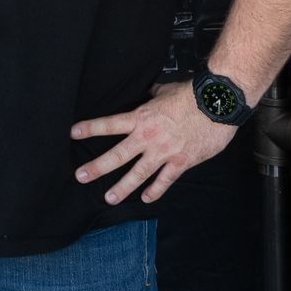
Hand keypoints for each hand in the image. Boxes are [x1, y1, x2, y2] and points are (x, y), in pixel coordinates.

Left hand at [71, 81, 237, 204]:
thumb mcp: (164, 92)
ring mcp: (164, 152)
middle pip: (117, 155)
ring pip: (138, 174)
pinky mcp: (182, 162)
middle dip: (97, 167)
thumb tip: (149, 92)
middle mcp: (148, 137)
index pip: (110, 124)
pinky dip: (155, 190)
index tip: (73, 133)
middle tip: (81, 176)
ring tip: (109, 198)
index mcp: (141, 118)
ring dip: (122, 187)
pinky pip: (165, 180)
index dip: (90, 128)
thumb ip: (152, 96)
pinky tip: (146, 199)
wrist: (218, 105)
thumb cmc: (191, 95)